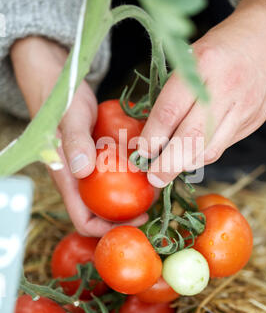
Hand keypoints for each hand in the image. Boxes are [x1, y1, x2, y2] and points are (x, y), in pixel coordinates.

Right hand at [10, 36, 147, 235]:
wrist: (61, 82)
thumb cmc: (61, 101)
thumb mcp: (69, 119)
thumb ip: (74, 142)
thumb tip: (83, 171)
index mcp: (69, 180)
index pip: (85, 221)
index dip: (109, 230)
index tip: (137, 220)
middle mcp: (82, 180)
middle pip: (104, 213)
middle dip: (128, 215)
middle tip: (155, 204)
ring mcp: (93, 169)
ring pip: (114, 193)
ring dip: (134, 194)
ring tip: (158, 185)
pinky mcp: (103, 156)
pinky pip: (119, 171)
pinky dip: (134, 172)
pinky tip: (153, 162)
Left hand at [139, 0, 265, 186]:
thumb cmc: (224, 45)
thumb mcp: (193, 56)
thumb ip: (176, 91)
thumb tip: (152, 130)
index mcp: (204, 64)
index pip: (170, 111)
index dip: (152, 138)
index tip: (141, 152)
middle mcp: (225, 89)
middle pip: (191, 139)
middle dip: (167, 164)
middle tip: (153, 177)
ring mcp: (243, 108)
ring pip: (209, 150)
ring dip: (185, 164)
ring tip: (169, 169)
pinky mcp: (253, 121)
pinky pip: (223, 146)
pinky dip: (203, 155)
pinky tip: (191, 154)